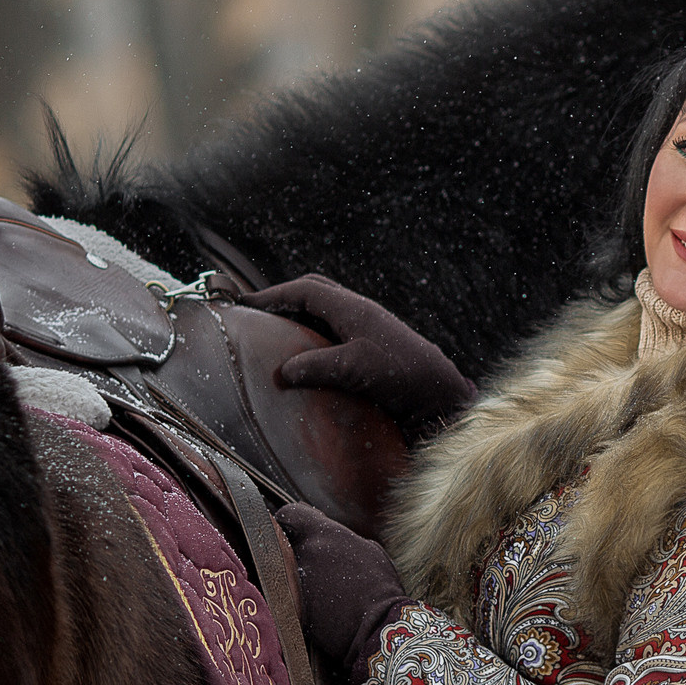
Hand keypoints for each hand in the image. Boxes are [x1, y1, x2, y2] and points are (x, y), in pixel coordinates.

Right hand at [237, 275, 475, 434]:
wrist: (441, 395)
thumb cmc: (402, 375)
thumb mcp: (355, 368)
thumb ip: (317, 365)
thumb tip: (282, 372)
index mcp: (352, 308)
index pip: (305, 290)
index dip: (272, 295)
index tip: (244, 303)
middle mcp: (358, 314)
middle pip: (314, 292)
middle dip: (283, 299)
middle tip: (257, 315)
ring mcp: (366, 331)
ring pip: (324, 312)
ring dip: (299, 318)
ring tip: (274, 336)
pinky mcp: (370, 351)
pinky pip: (334, 335)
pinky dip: (313, 339)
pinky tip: (304, 360)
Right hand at [276, 500, 411, 670]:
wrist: (380, 632)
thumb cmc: (334, 623)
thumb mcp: (298, 599)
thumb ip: (288, 571)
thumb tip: (280, 560)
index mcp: (316, 539)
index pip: (292, 514)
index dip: (282, 524)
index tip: (278, 540)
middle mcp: (342, 535)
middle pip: (315, 527)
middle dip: (306, 544)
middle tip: (300, 569)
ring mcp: (364, 544)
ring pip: (337, 541)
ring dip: (329, 555)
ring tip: (327, 583)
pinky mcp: (380, 556)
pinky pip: (357, 553)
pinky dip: (350, 564)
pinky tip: (350, 587)